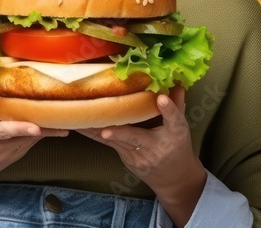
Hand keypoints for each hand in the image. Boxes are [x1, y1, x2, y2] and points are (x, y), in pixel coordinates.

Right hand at [0, 88, 66, 222]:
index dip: (16, 128)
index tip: (33, 127)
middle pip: (20, 136)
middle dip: (35, 131)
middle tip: (56, 126)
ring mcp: (10, 152)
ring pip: (31, 139)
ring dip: (47, 130)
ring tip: (64, 120)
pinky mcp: (19, 153)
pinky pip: (34, 140)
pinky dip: (46, 132)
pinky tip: (60, 125)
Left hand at [76, 86, 205, 225]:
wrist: (174, 179)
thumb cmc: (177, 147)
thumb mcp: (181, 127)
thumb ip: (177, 104)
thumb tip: (177, 81)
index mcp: (175, 134)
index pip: (174, 121)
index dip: (169, 110)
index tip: (162, 99)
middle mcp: (156, 146)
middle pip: (137, 137)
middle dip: (120, 133)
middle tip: (106, 130)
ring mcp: (139, 155)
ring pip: (116, 141)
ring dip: (97, 131)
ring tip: (80, 121)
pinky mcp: (126, 158)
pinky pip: (108, 144)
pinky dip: (94, 134)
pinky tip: (79, 127)